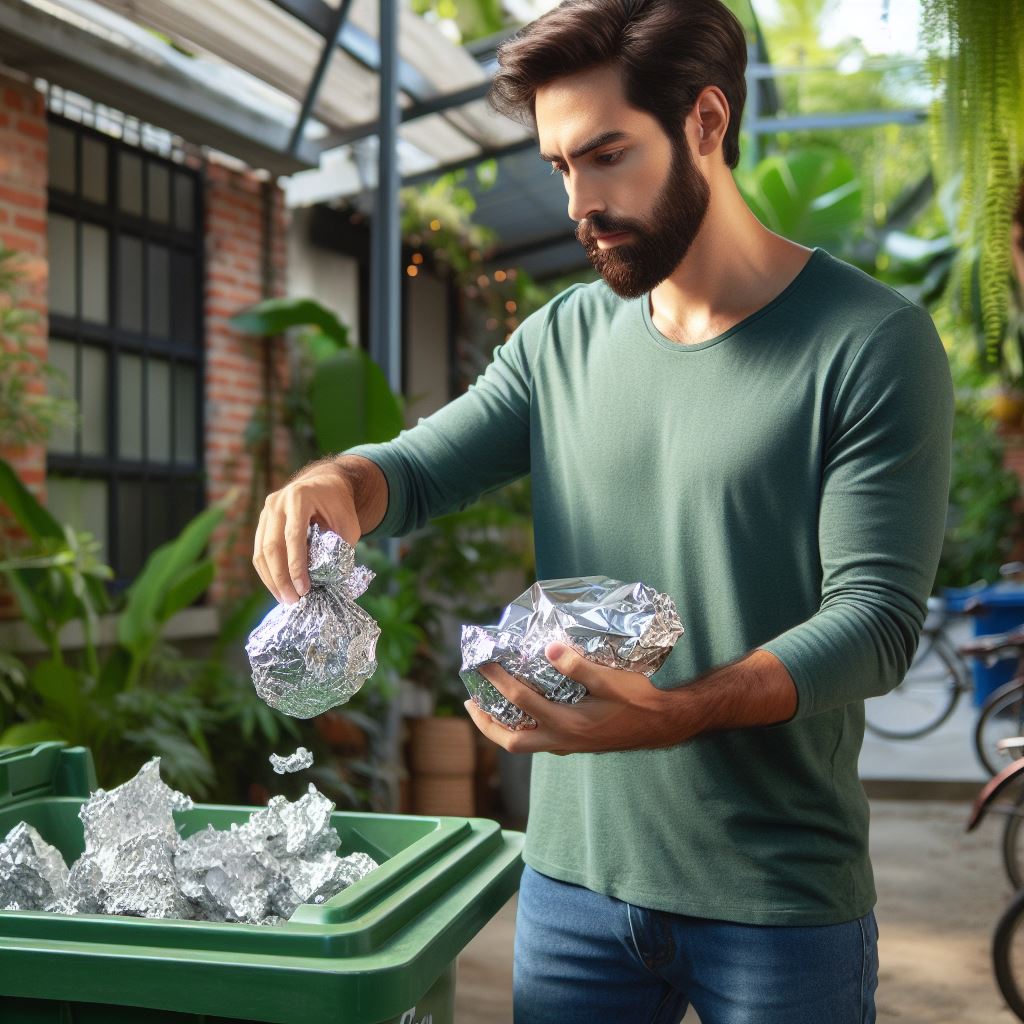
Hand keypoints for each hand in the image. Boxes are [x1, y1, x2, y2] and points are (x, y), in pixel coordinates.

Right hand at [253, 461, 360, 604]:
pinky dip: (268, 572)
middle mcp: (277, 502)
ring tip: (285, 599)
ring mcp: (266, 512)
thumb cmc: (339, 506)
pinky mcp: (262, 523)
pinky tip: (278, 588)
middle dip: (281, 578)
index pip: (293, 536)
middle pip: (272, 546)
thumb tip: (327, 581)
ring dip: (272, 580)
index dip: (296, 566)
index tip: (304, 589)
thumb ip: (339, 547)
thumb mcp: (348, 523)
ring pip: (261, 552)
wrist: (325, 484)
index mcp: (299, 497)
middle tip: (292, 601)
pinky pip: (259, 552)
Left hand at [465, 642, 685, 754]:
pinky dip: (519, 729)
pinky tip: (518, 714)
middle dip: (484, 722)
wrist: (659, 725)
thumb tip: (549, 648)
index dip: (497, 681)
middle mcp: (561, 740)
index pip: (520, 701)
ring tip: (484, 709)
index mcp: (567, 723)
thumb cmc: (637, 700)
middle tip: (470, 700)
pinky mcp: (573, 745)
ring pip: (521, 745)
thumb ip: (579, 666)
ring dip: (498, 729)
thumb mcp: (611, 680)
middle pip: (510, 741)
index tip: (483, 663)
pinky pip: (535, 742)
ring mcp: (566, 746)